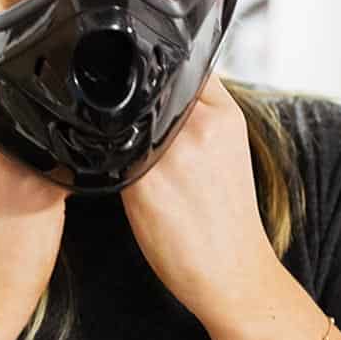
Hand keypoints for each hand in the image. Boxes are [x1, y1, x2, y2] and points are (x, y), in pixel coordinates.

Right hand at [0, 106, 68, 339]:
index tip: (14, 91)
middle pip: (13, 98)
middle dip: (31, 109)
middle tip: (42, 129)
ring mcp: (4, 166)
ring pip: (45, 125)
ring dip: (58, 135)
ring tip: (57, 157)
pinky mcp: (40, 189)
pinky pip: (69, 157)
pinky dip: (76, 163)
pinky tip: (72, 179)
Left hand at [121, 74, 275, 324]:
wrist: (233, 271)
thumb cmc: (227, 218)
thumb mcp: (228, 152)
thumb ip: (198, 117)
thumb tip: (159, 95)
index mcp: (224, 116)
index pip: (185, 68)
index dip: (160, 76)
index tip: (147, 89)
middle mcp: (199, 127)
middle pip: (150, 90)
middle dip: (136, 105)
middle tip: (130, 126)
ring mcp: (172, 152)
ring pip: (127, 119)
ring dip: (118, 130)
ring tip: (125, 155)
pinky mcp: (144, 181)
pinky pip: (112, 153)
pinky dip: (107, 158)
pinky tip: (111, 173)